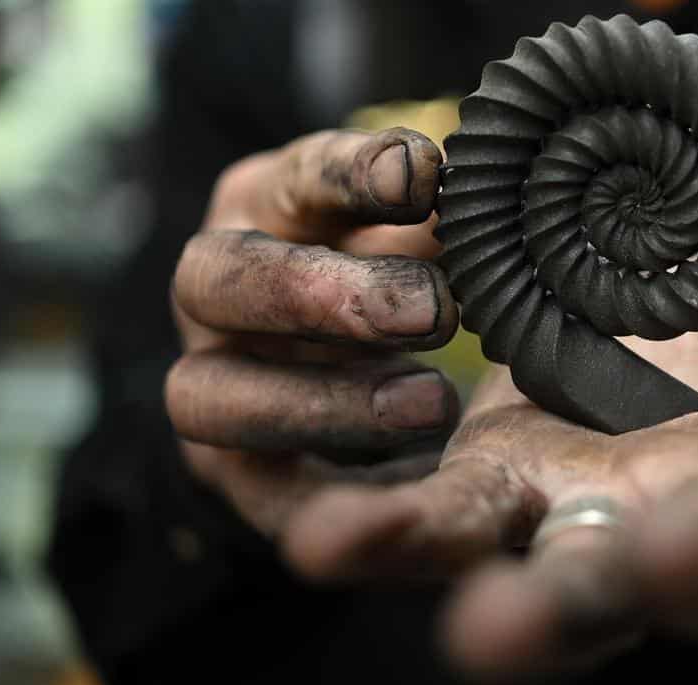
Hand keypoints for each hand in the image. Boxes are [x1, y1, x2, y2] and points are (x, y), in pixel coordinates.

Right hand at [165, 128, 459, 545]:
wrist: (354, 387)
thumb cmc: (395, 281)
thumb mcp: (417, 241)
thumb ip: (438, 223)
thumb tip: (488, 195)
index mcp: (264, 210)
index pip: (293, 178)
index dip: (353, 175)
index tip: (427, 177)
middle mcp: (213, 292)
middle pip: (219, 279)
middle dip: (324, 294)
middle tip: (432, 311)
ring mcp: (209, 384)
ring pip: (211, 395)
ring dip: (325, 401)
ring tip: (433, 405)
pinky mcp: (234, 472)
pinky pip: (254, 488)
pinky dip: (323, 495)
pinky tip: (404, 488)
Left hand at [276, 204, 697, 677]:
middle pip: (688, 571)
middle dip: (657, 578)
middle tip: (620, 585)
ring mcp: (599, 518)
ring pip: (558, 570)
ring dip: (500, 585)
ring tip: (424, 578)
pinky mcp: (508, 491)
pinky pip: (451, 522)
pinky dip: (396, 531)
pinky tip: (332, 528)